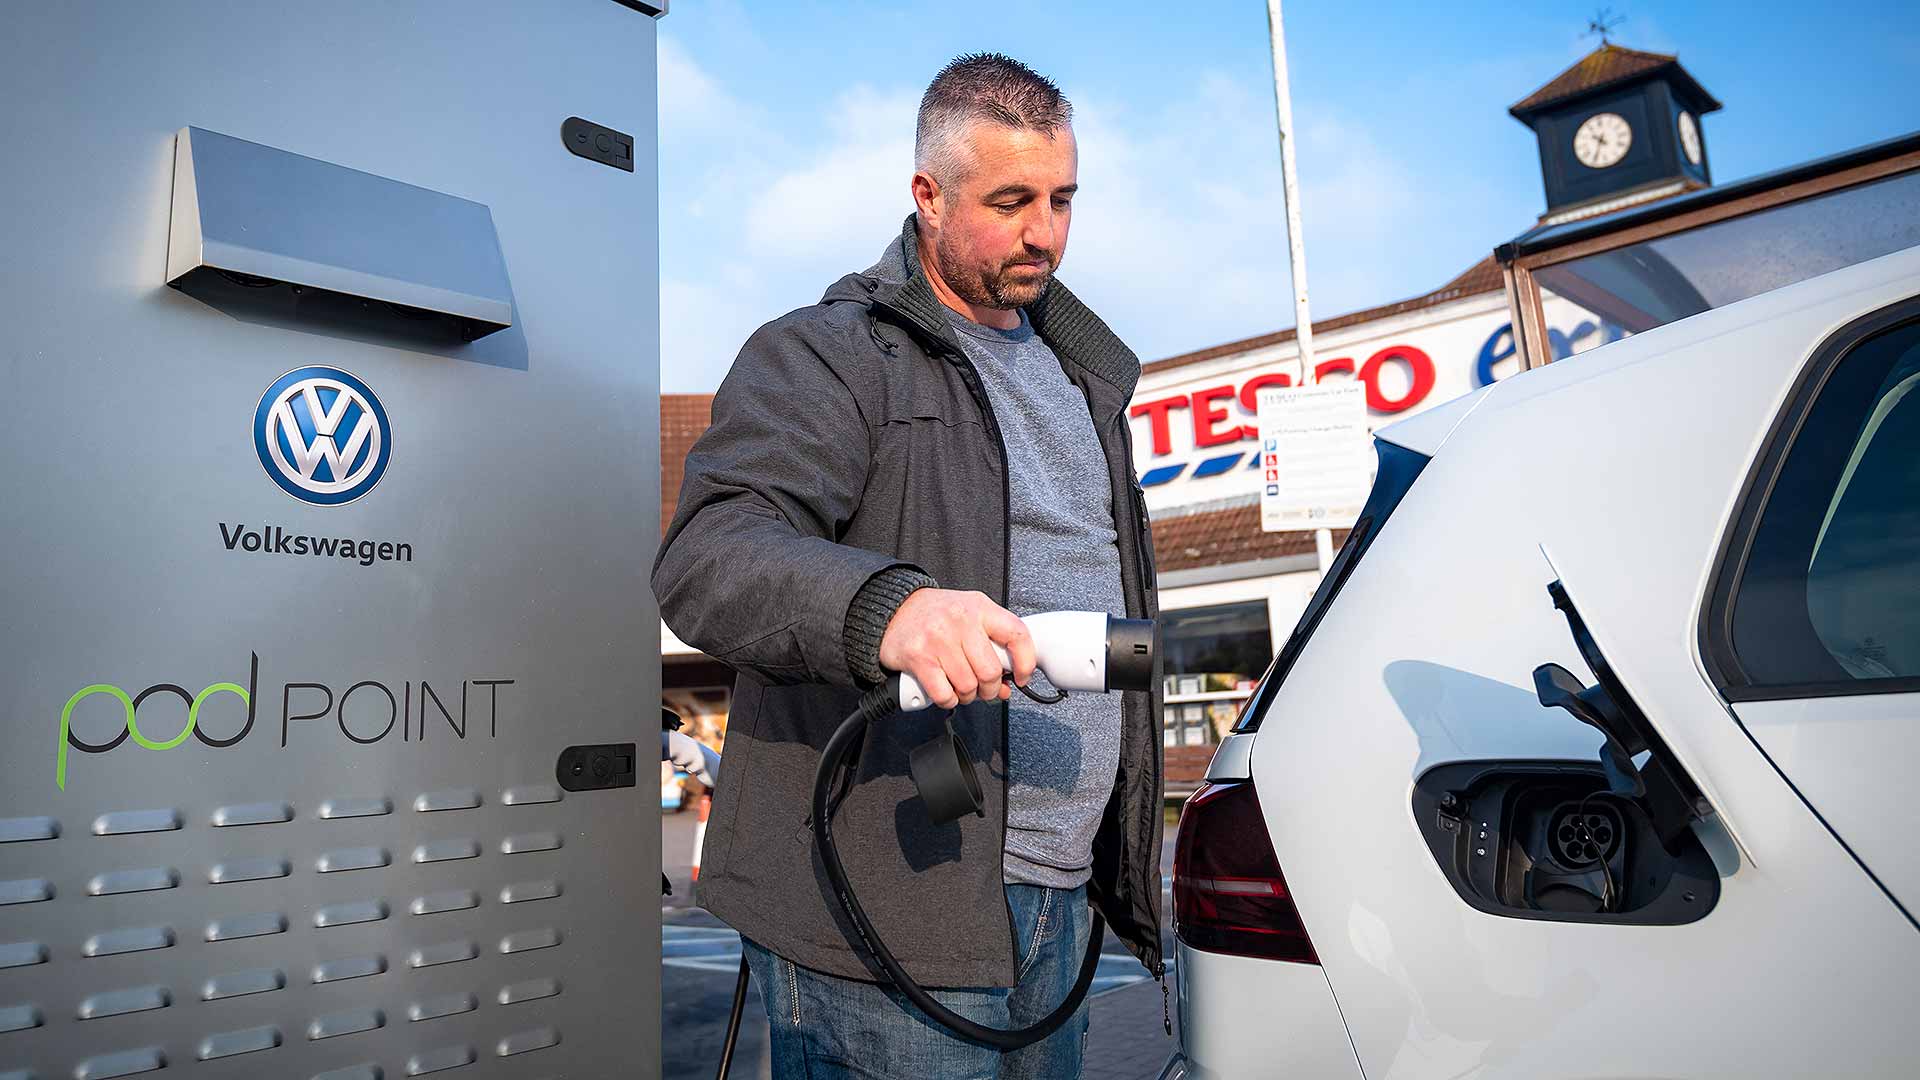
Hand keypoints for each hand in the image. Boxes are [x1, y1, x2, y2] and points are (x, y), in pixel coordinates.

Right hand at [876, 589, 1036, 709]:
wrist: (894, 609)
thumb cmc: (936, 615)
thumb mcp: (970, 616)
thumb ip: (991, 645)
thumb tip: (1006, 686)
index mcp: (980, 607)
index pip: (1017, 634)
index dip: (1026, 662)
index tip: (1021, 677)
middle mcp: (961, 621)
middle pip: (990, 671)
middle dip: (990, 689)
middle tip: (984, 689)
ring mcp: (939, 639)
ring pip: (968, 686)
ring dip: (968, 696)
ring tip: (962, 689)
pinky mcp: (918, 657)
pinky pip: (944, 694)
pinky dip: (948, 700)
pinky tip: (946, 692)